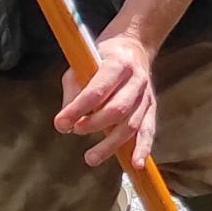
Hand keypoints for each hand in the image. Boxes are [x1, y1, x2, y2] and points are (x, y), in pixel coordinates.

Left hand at [57, 31, 156, 167]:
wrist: (134, 46)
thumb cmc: (103, 56)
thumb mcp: (82, 63)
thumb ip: (74, 90)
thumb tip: (66, 121)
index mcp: (118, 64)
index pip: (98, 90)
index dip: (78, 109)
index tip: (61, 123)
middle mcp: (136, 80)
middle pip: (117, 109)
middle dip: (94, 125)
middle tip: (75, 131)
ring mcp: (146, 96)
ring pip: (131, 124)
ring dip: (111, 144)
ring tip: (91, 157)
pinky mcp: (151, 108)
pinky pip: (148, 131)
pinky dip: (142, 148)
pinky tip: (136, 164)